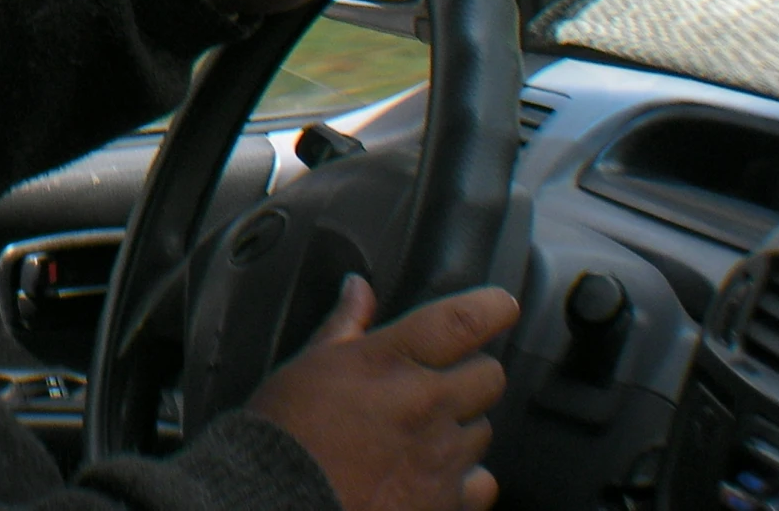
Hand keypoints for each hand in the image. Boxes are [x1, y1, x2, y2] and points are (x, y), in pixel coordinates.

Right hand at [251, 276, 514, 510]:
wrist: (278, 503)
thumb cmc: (287, 435)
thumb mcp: (308, 366)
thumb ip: (344, 325)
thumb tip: (358, 289)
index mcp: (391, 363)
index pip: (461, 321)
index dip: (491, 307)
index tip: (500, 305)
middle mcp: (426, 407)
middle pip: (489, 376)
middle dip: (470, 373)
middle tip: (440, 381)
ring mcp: (440, 459)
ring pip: (483, 430)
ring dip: (461, 427)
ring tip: (422, 434)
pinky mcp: (445, 504)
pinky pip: (480, 484)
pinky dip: (463, 479)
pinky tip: (432, 475)